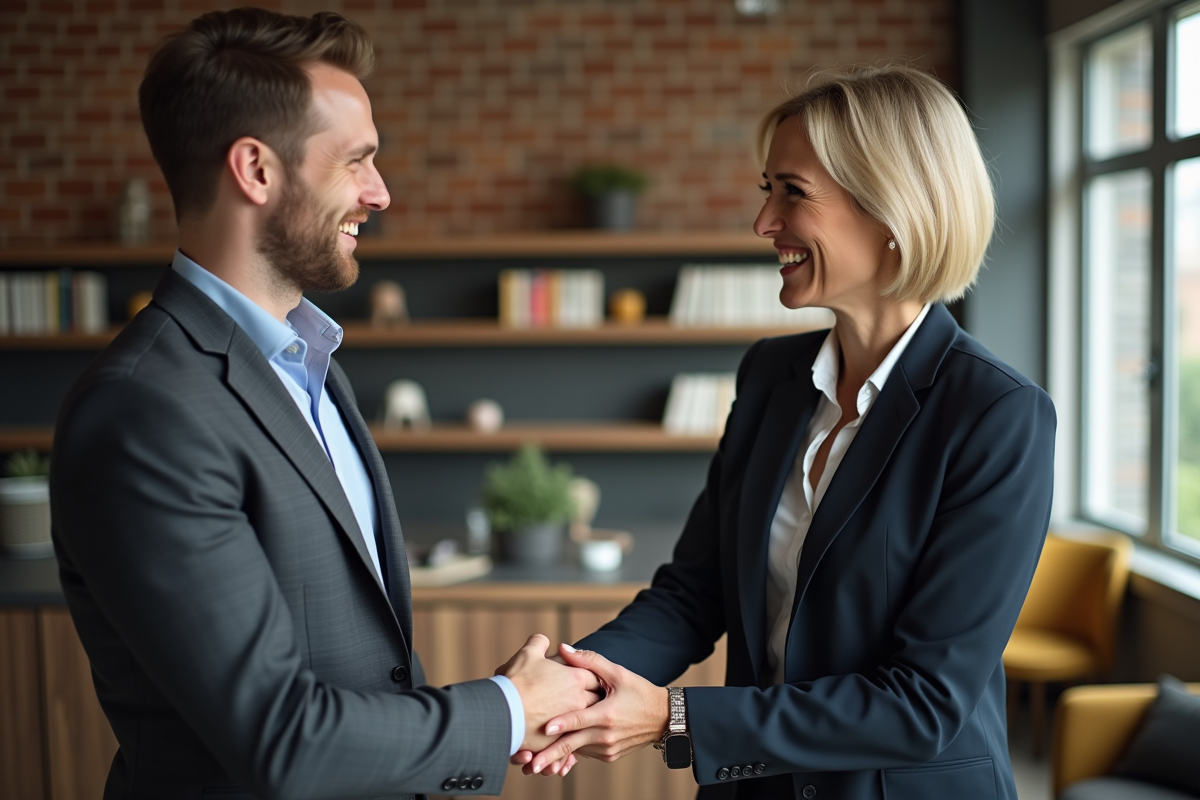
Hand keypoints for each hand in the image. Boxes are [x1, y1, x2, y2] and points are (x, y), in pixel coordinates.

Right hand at [495, 634, 602, 752]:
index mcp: (576, 678)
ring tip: (574, 720)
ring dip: (581, 721)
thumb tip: (542, 641)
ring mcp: (572, 723)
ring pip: (585, 723)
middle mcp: (579, 701)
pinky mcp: (559, 741)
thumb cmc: (516, 681)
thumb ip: (539, 643)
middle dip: (591, 700)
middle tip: (584, 699)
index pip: (595, 676)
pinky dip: (567, 738)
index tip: (587, 678)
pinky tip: (559, 737)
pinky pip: (571, 741)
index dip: (591, 676)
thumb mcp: (528, 654)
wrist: (502, 710)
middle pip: (596, 701)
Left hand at [518, 643, 668, 774]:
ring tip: (534, 762)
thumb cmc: (640, 691)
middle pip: (573, 745)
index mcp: (607, 714)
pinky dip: (571, 755)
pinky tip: (554, 757)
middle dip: (550, 755)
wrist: (663, 718)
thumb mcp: (618, 673)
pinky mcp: (610, 756)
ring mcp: (608, 748)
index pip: (579, 720)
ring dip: (557, 756)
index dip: (561, 724)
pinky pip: (586, 754)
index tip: (543, 729)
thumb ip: (589, 661)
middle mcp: (606, 735)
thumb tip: (564, 648)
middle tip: (530, 763)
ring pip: (577, 751)